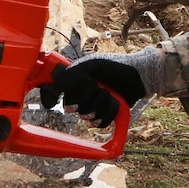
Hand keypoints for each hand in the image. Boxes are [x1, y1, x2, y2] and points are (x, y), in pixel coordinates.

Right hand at [40, 47, 163, 126]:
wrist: (138, 76)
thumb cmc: (115, 66)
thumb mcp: (93, 64)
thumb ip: (74, 72)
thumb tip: (59, 85)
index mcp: (73, 80)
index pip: (53, 90)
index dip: (51, 97)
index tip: (56, 101)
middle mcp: (79, 94)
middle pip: (72, 107)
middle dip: (88, 98)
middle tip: (99, 87)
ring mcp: (91, 106)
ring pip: (87, 116)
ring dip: (101, 105)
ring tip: (110, 94)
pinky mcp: (103, 115)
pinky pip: (100, 123)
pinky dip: (109, 114)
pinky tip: (115, 104)